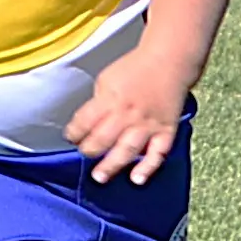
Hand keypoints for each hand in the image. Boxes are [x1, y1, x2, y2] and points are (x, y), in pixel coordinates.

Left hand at [67, 48, 192, 183]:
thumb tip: (88, 124)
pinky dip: (148, 168)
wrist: (169, 61)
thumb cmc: (135, 69)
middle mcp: (127, 114)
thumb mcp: (106, 79)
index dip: (73, 132)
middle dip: (89, 150)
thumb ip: (98, 103)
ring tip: (100, 177)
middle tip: (85, 153)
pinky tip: (136, 179)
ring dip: (111, 165)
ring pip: (126, 150)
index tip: (71, 137)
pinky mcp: (166, 131)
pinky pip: (157, 153)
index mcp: (109, 99)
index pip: (84, 122)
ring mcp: (147, 124)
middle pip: (102, 139)